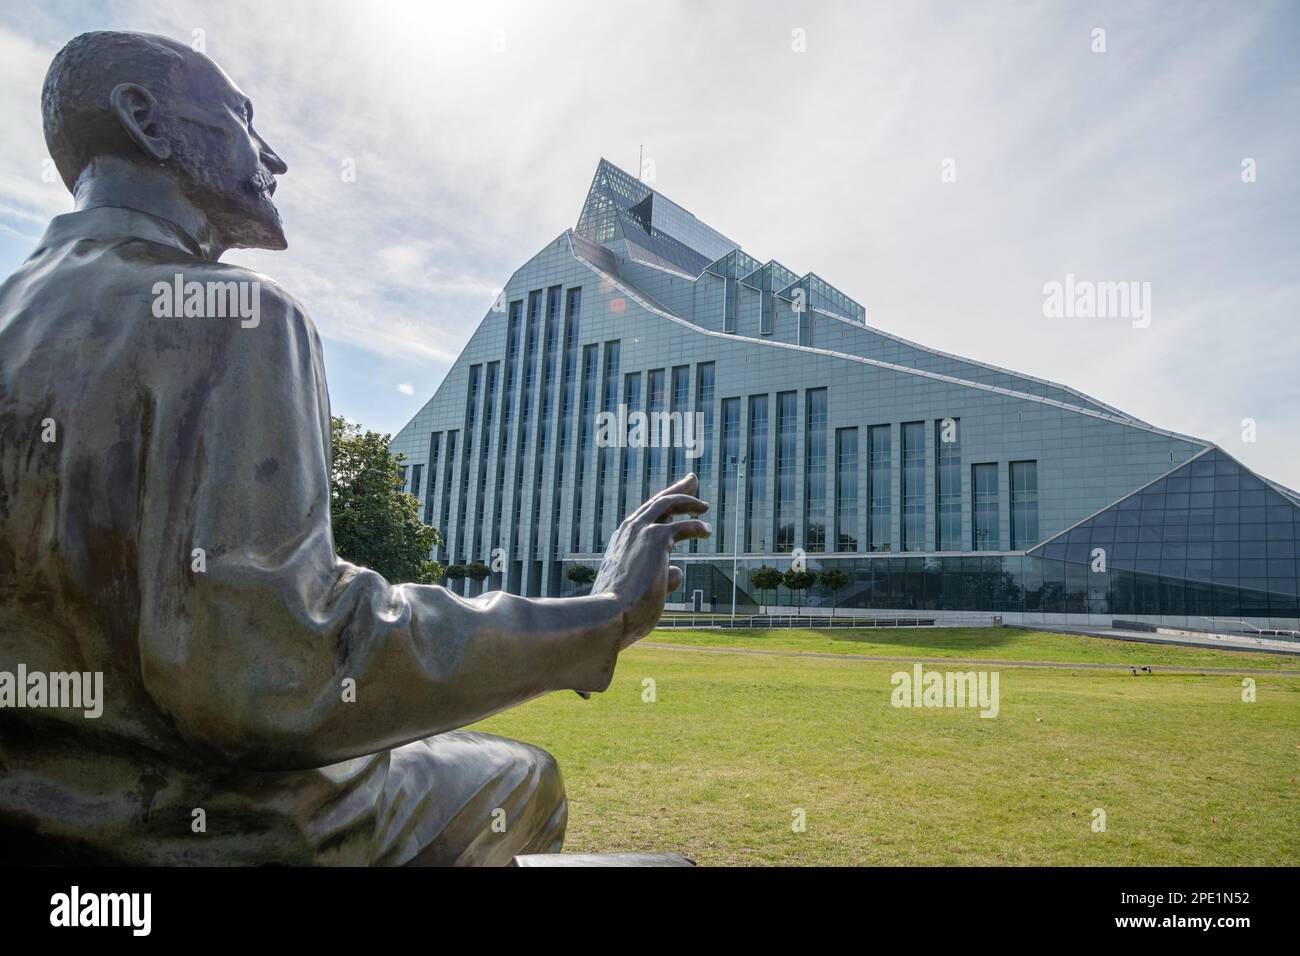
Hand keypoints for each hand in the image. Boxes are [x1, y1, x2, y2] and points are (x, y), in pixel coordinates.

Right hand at [592, 473, 710, 649]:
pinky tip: (706, 531)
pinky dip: (696, 526)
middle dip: (676, 489)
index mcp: (620, 543)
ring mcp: (641, 532)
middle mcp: (628, 531)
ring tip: (704, 506)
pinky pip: (683, 525)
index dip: (661, 506)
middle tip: (692, 480)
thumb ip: (659, 577)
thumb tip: (678, 571)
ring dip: (688, 501)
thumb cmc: (620, 612)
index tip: (672, 501)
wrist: (607, 616)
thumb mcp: (639, 591)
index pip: (644, 517)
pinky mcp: (656, 539)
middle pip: (657, 502)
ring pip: (668, 504)